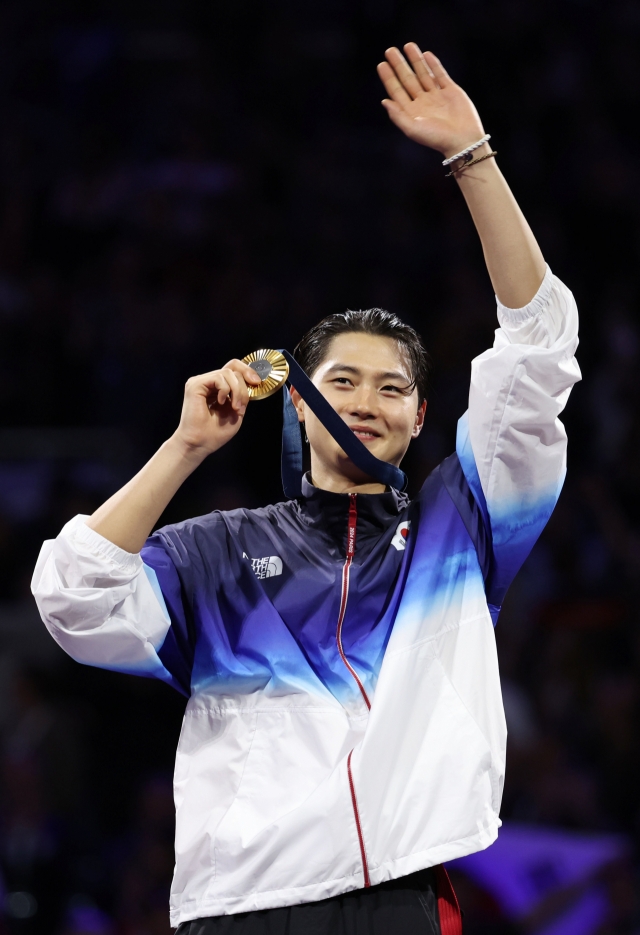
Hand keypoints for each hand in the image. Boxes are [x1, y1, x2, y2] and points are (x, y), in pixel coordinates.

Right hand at [173, 360, 261, 458]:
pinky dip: (225, 390)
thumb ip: (242, 395)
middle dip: (243, 386)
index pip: (234, 369)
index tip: (257, 383)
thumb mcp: (237, 411)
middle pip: (233, 368)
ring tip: (234, 407)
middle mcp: (209, 382)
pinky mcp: (195, 384)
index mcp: (218, 388)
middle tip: (241, 405)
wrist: (200, 444)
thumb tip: (251, 381)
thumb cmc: (215, 433)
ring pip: (228, 373)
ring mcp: (201, 382)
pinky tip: (221, 402)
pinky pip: (218, 377)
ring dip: (237, 391)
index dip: (248, 371)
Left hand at [377, 44, 484, 158]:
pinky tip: (426, 55)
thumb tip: (384, 101)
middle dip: (399, 65)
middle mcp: (423, 102)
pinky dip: (434, 65)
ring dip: (415, 60)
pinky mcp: (451, 91)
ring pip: (423, 74)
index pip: (397, 91)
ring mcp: (437, 96)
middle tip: (389, 50)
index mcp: (412, 112)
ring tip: (408, 45)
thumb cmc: (436, 138)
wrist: (462, 139)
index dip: (389, 78)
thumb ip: (398, 116)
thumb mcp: (412, 129)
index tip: (381, 64)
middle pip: (408, 79)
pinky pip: (440, 75)